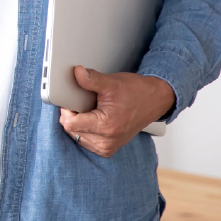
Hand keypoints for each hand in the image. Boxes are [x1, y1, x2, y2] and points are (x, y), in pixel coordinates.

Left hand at [59, 65, 174, 157]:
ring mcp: (107, 147)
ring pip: (76, 135)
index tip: (72, 100)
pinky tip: (94, 119)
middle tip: (85, 103)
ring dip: (79, 123)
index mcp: (106, 127)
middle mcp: (106, 141)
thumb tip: (77, 72)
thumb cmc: (135, 91)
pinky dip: (85, 129)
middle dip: (73, 115)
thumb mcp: (111, 83)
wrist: (154, 100)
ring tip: (93, 111)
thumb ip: (91, 79)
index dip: (67, 109)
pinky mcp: (108, 149)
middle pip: (71, 130)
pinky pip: (85, 140)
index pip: (70, 123)